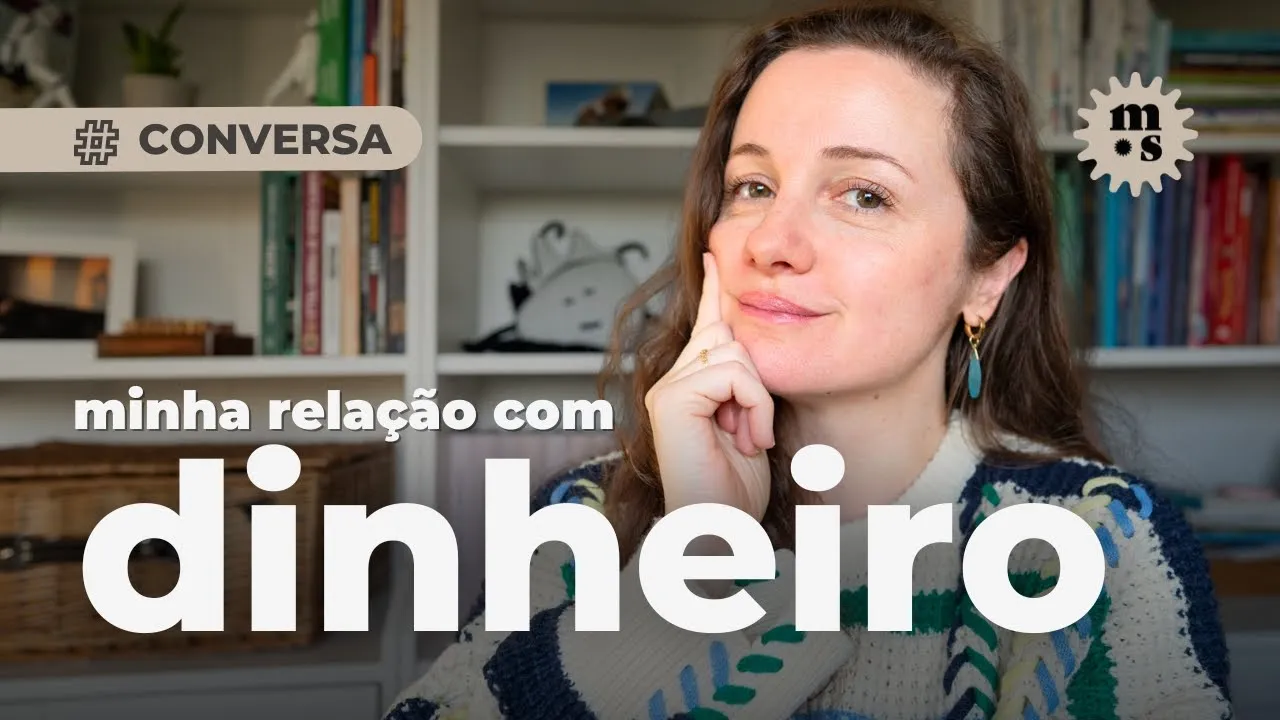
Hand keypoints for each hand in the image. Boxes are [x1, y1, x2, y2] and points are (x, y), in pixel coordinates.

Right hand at [645, 252, 774, 520]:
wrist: (721, 531)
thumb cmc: (737, 492)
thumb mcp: (752, 423)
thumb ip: (746, 383)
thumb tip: (752, 341)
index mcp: (688, 386)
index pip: (705, 326)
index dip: (712, 290)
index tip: (716, 258)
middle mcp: (672, 382)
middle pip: (730, 336)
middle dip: (757, 383)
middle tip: (755, 433)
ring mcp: (667, 390)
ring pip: (735, 353)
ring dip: (758, 400)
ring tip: (750, 439)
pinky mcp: (672, 399)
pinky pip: (731, 373)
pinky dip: (752, 406)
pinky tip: (746, 439)